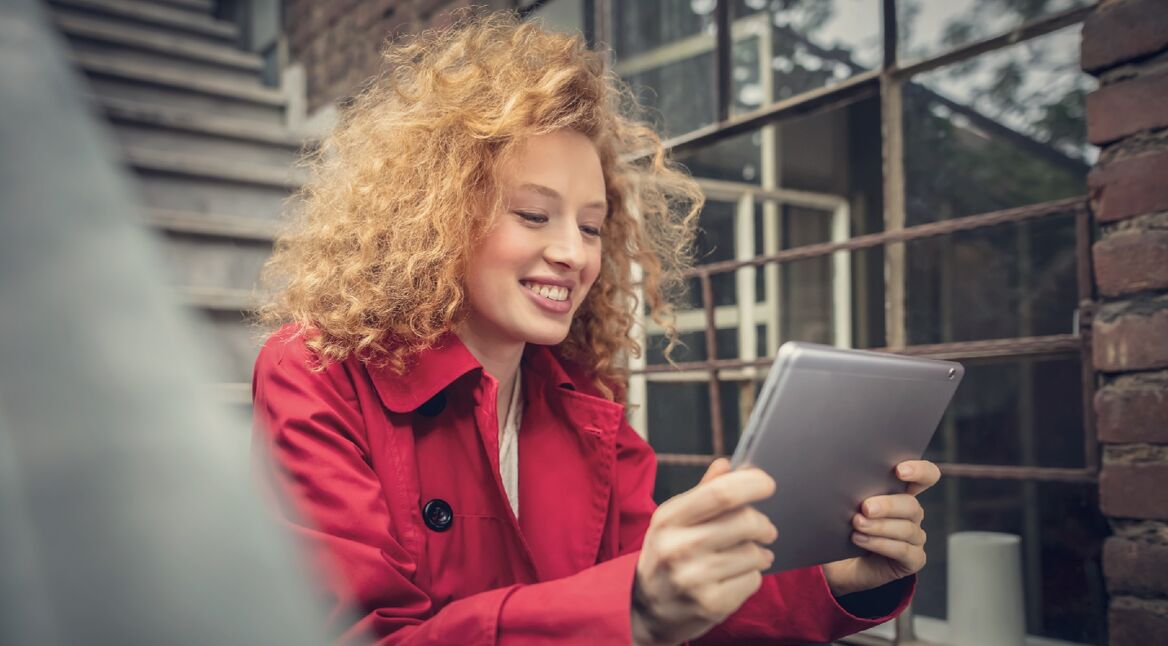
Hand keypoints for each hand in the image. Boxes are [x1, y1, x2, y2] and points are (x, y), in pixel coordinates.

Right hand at [631, 458, 776, 645]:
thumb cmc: (665, 556)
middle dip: (763, 523)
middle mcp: (678, 548)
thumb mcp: (672, 521)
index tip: (767, 484)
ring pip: (753, 553)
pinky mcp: (711, 605)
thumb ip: (702, 492)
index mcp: (668, 519)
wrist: (644, 611)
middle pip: (744, 522)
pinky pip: (753, 580)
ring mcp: (694, 579)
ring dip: (759, 552)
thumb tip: (727, 464)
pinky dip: (753, 575)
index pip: (720, 493)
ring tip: (751, 555)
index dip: (751, 484)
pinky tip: (738, 576)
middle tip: (765, 529)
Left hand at [821, 460, 940, 596]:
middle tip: (865, 507)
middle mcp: (912, 514)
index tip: (899, 471)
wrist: (839, 565)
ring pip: (906, 528)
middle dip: (888, 505)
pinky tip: (860, 540)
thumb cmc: (843, 528)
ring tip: (857, 524)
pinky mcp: (913, 560)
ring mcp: (915, 538)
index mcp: (901, 493)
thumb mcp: (845, 507)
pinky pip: (903, 550)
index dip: (920, 471)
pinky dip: (880, 544)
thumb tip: (838, 478)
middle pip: (911, 505)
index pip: (925, 476)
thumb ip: (851, 492)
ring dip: (880, 526)